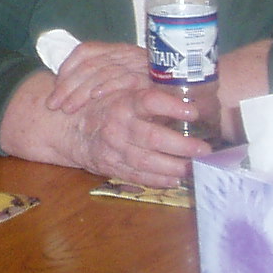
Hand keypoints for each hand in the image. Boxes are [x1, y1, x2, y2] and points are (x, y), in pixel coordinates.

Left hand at [45, 39, 154, 115]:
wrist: (200, 98)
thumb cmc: (159, 97)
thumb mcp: (127, 87)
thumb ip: (105, 83)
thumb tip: (66, 93)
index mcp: (119, 51)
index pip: (86, 51)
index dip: (66, 69)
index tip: (54, 88)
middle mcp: (129, 53)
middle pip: (90, 63)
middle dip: (67, 86)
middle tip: (54, 105)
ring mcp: (141, 63)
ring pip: (103, 70)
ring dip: (80, 91)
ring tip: (67, 109)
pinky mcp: (154, 76)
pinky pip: (126, 77)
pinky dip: (109, 86)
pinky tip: (96, 97)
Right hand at [60, 77, 211, 188]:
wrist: (67, 127)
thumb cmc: (103, 106)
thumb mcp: (120, 92)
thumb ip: (147, 95)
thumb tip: (190, 95)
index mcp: (122, 102)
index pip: (149, 101)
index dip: (172, 106)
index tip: (194, 112)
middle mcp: (118, 126)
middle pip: (153, 137)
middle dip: (182, 146)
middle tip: (205, 149)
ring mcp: (113, 149)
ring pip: (147, 161)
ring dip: (174, 167)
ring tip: (194, 167)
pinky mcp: (110, 166)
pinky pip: (137, 176)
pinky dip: (157, 180)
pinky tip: (175, 180)